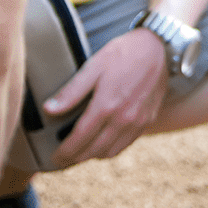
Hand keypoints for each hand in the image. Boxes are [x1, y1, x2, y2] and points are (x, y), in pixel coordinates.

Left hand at [44, 28, 168, 166]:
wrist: (158, 48)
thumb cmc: (123, 53)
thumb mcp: (94, 66)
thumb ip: (72, 91)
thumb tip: (49, 109)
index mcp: (106, 105)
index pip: (79, 138)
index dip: (64, 152)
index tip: (54, 157)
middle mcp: (123, 119)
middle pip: (93, 150)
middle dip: (75, 158)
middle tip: (63, 159)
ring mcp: (137, 122)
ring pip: (110, 152)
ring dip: (92, 156)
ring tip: (80, 153)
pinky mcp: (148, 120)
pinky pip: (126, 144)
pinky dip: (111, 149)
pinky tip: (102, 144)